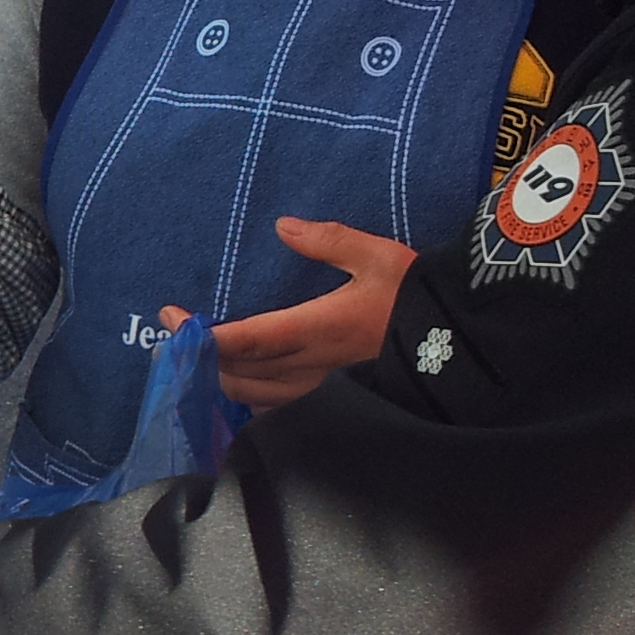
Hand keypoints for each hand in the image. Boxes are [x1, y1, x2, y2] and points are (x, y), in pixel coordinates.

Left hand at [159, 218, 417, 408]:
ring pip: (254, 397)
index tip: (170, 318)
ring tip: (195, 362)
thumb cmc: (419, 296)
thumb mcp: (379, 256)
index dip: (202, 335)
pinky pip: (277, 408)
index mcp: (317, 329)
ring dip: (219, 381)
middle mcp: (312, 367)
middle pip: (238, 374)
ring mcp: (321, 391)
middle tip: (173, 337)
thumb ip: (328, 241)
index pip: (245, 339)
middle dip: (199, 359)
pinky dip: (248, 399)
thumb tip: (283, 226)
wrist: (463, 343)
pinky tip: (237, 389)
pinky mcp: (333, 401)